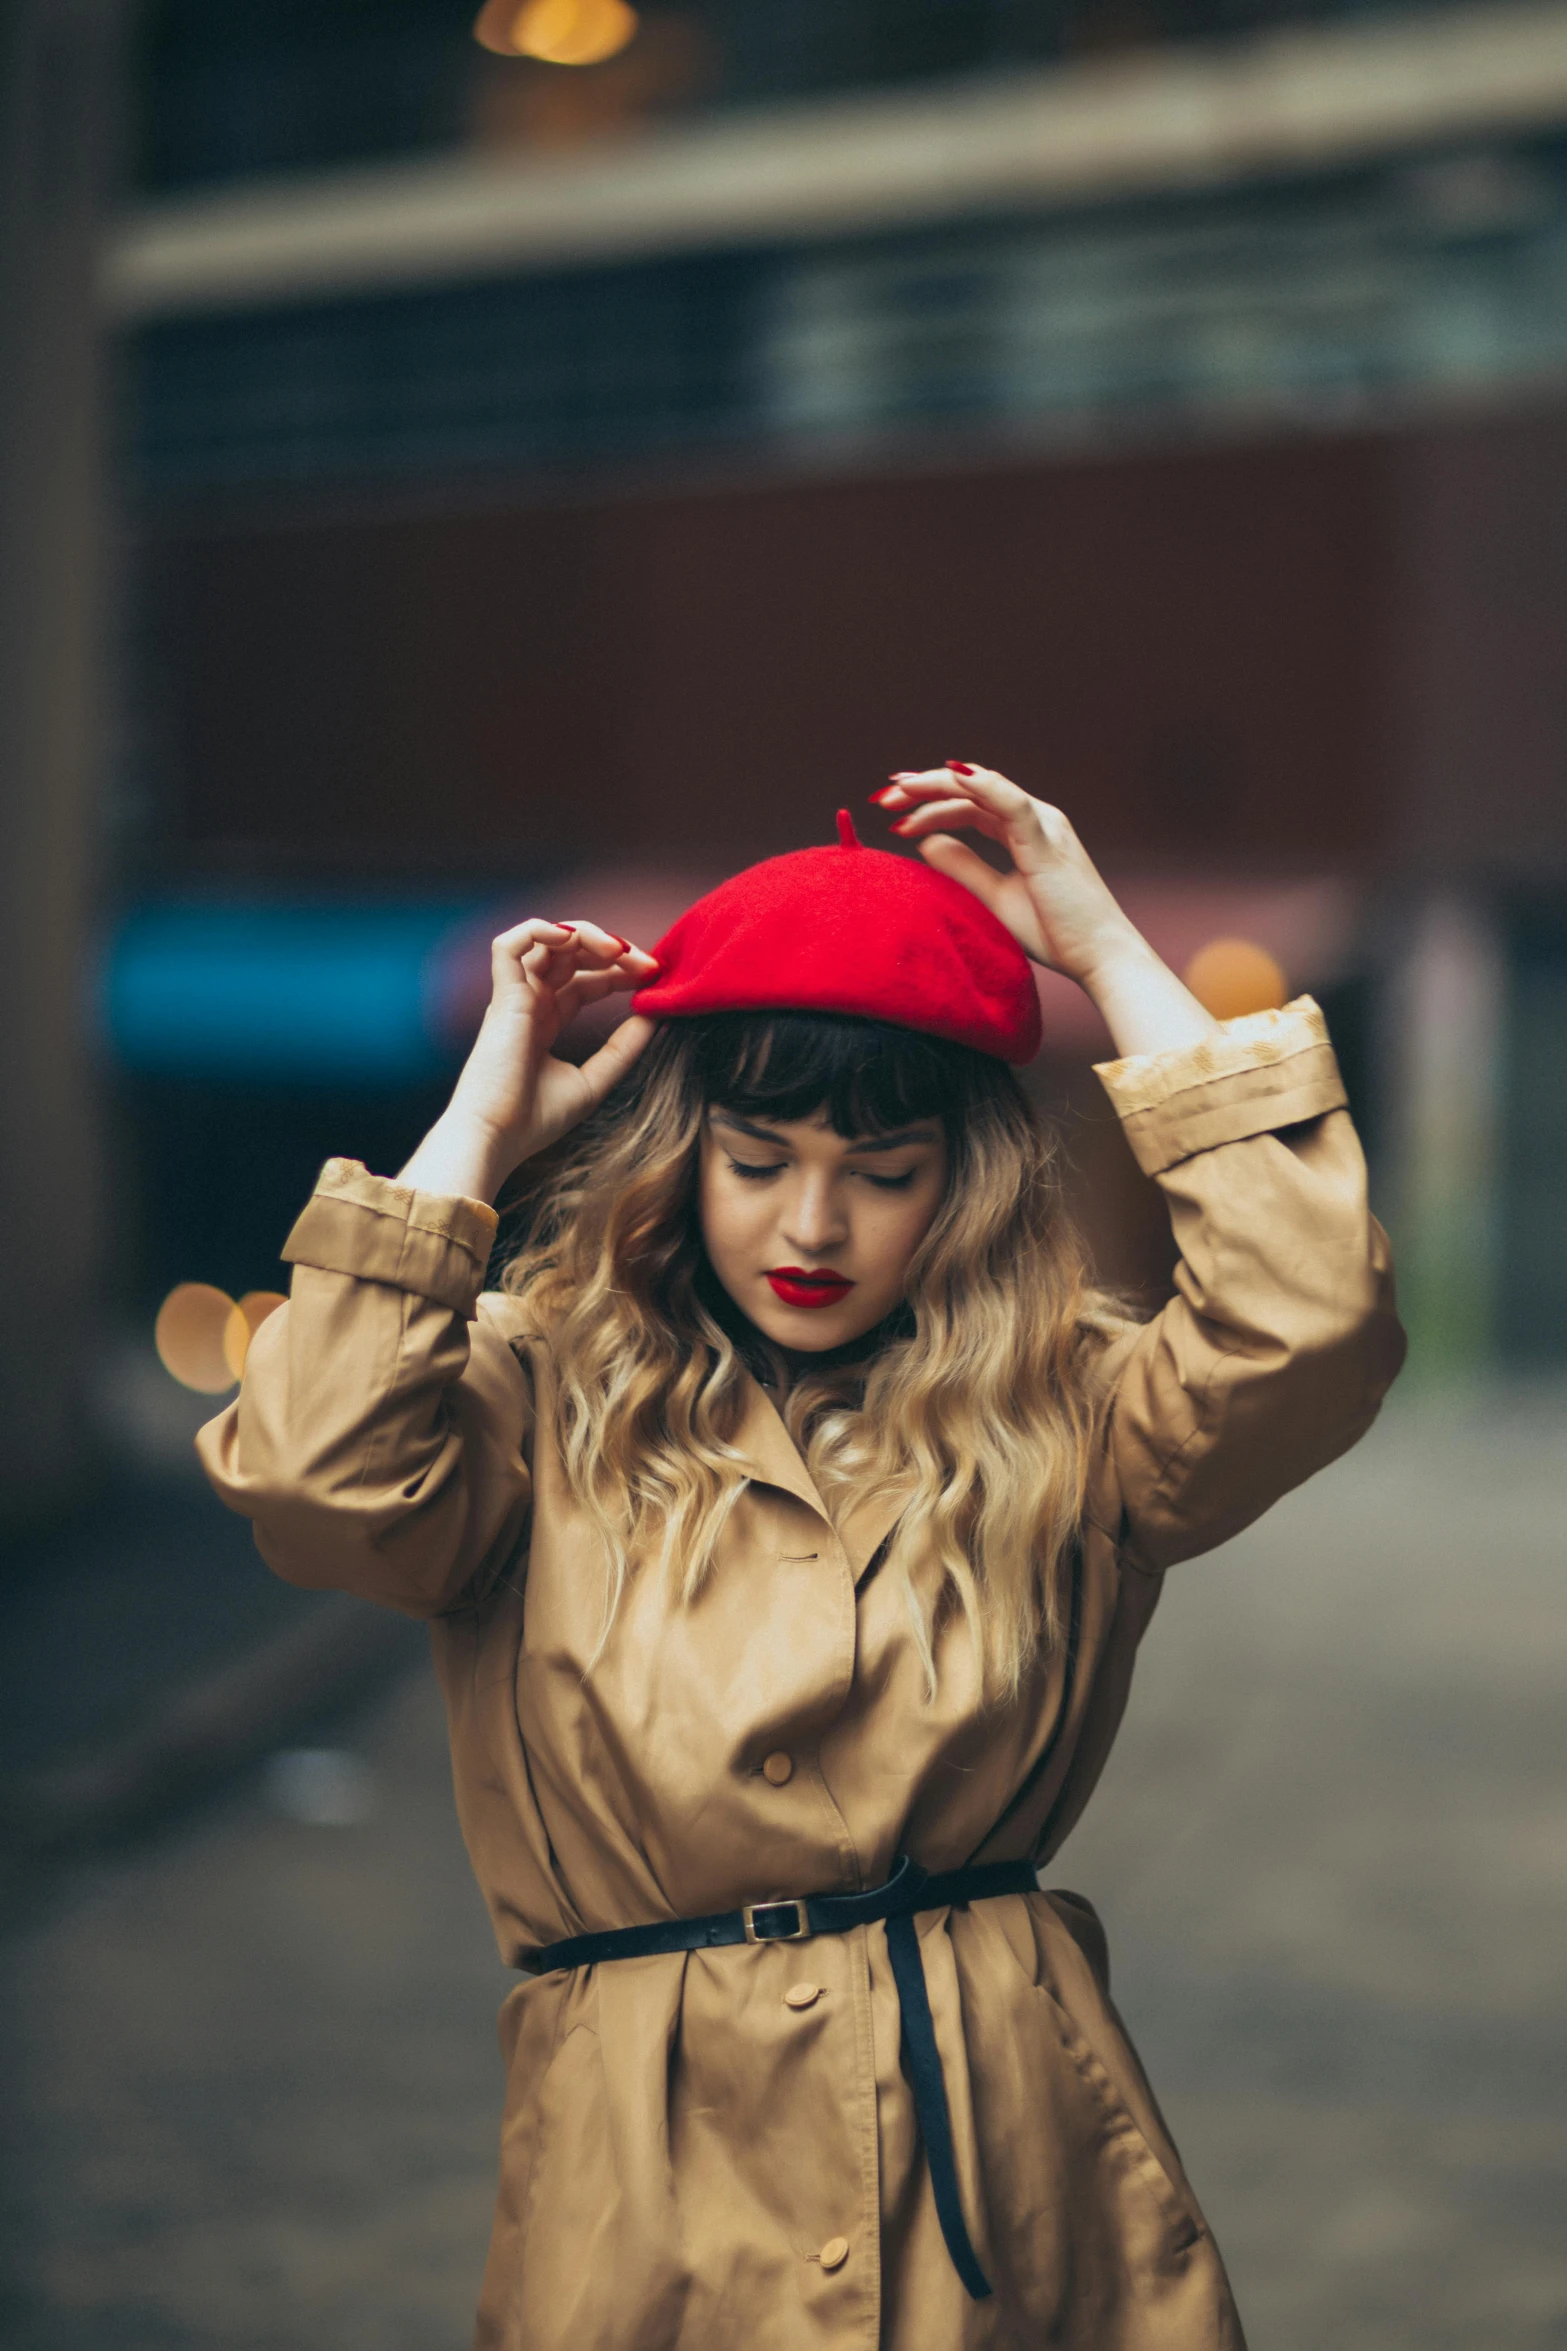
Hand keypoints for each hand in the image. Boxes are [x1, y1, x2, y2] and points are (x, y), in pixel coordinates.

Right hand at [399, 919, 657, 1202]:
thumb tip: (655, 1016)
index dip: (619, 972)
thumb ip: (623, 1048)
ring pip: (545, 940)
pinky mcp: (502, 997)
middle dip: (612, 951)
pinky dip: (540, 930)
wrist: (498, 1137)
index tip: (654, 978)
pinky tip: (573, 940)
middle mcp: (530, 1003)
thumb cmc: (536, 1119)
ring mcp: (514, 997)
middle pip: (571, 955)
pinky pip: (510, 945)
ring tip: (617, 950)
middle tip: (647, 964)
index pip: (586, 979)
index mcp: (546, 1021)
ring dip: (585, 935)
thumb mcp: (595, 1080)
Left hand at [875, 762, 1218, 1057]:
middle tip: (883, 799)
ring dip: (936, 785)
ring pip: (982, 787)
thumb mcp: (994, 898)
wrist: (1099, 957)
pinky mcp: (1046, 839)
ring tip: (897, 795)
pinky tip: (947, 778)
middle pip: (971, 790)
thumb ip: (963, 868)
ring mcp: (1044, 824)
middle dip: (923, 790)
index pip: (970, 806)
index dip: (931, 806)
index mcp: (1026, 831)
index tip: (894, 816)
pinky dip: (978, 785)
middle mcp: (1037, 818)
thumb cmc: (1055, 933)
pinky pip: (1009, 801)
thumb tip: (925, 845)